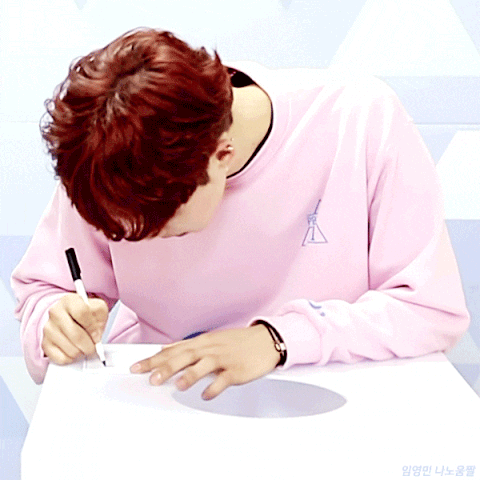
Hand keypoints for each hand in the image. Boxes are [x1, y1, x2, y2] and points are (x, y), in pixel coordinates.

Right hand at [42, 293, 107, 364]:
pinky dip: (72, 358)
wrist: (71, 318)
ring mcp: (48, 329)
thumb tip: (96, 334)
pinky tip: (74, 349)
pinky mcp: (45, 344)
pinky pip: (62, 358)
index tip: (97, 335)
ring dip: (82, 352)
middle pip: (76, 335)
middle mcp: (55, 312)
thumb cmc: (86, 314)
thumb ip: (100, 317)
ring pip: (70, 349)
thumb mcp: (98, 309)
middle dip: (89, 345)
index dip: (92, 327)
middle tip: (94, 346)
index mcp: (69, 300)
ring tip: (84, 346)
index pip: (82, 313)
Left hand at [130, 325, 280, 399]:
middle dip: (166, 366)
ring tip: (177, 385)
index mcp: (202, 342)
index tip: (137, 366)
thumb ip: (188, 346)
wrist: (266, 340)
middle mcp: (211, 348)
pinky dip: (215, 387)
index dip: (155, 358)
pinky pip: (224, 379)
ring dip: (190, 375)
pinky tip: (206, 394)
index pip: (174, 350)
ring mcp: (224, 358)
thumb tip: (166, 349)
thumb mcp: (210, 340)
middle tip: (150, 377)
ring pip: (204, 365)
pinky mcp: (237, 369)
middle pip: (185, 356)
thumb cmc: (238, 341)